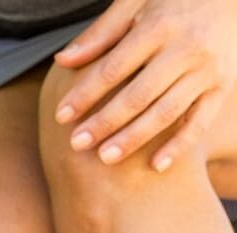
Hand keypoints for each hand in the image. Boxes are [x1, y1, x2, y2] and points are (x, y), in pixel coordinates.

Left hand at [53, 0, 236, 170]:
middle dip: (106, 122)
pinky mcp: (223, 86)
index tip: (61, 116)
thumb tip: (62, 62)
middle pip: (139, 94)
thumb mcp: (137, 2)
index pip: (115, 67)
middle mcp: (188, 49)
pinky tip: (156, 166)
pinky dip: (181, 145)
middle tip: (76, 144)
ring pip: (167, 111)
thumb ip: (102, 33)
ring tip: (105, 158)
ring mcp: (208, 70)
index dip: (86, 93)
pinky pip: (202, 120)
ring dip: (135, 137)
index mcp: (161, 26)